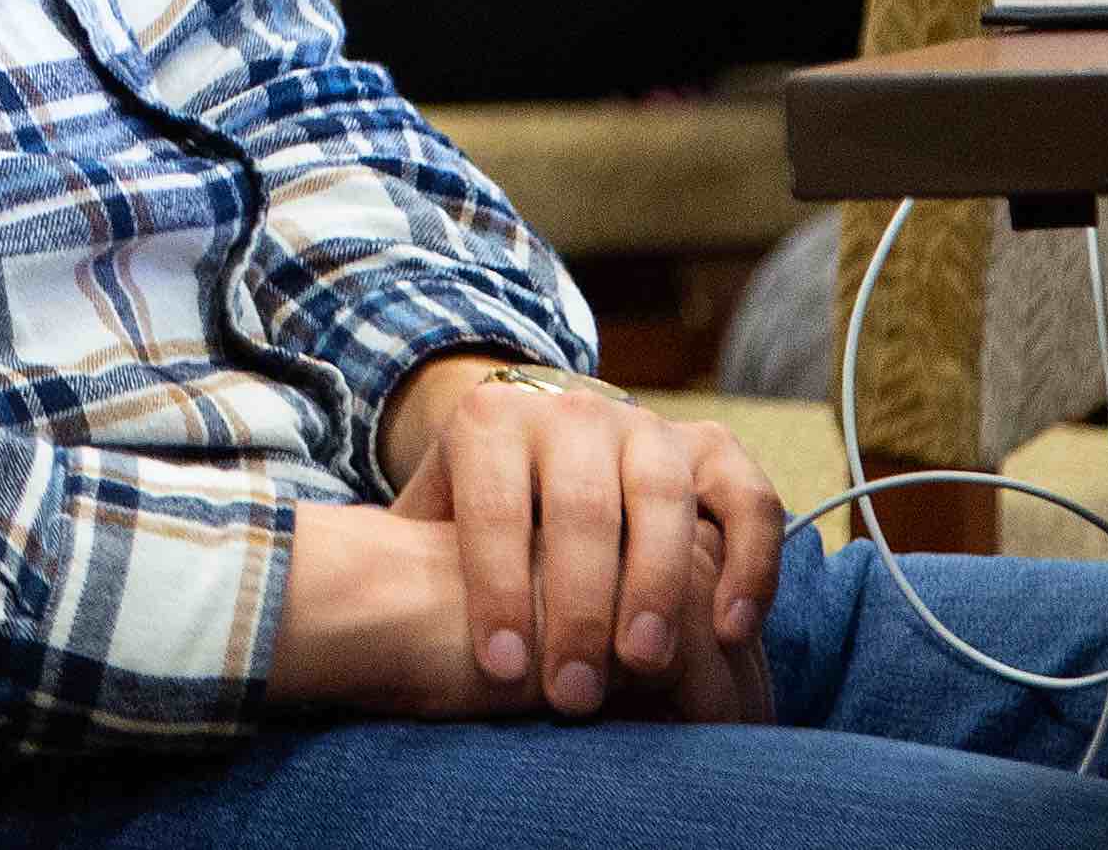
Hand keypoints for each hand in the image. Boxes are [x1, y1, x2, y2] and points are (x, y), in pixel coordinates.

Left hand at [386, 368, 781, 724]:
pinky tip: (728, 627)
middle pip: (579, 505)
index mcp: (492, 421)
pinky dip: (747, 557)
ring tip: (643, 663)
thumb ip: (408, 552)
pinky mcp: (710, 448)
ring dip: (655, 583)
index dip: (496, 585)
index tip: (501, 666)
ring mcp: (647, 426)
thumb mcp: (431, 514)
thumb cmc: (477, 505)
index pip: (493, 503)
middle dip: (576, 605)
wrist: (538, 434)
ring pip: (661, 495)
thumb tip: (359, 612)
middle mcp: (572, 413)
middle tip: (572, 694)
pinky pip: (745, 493)